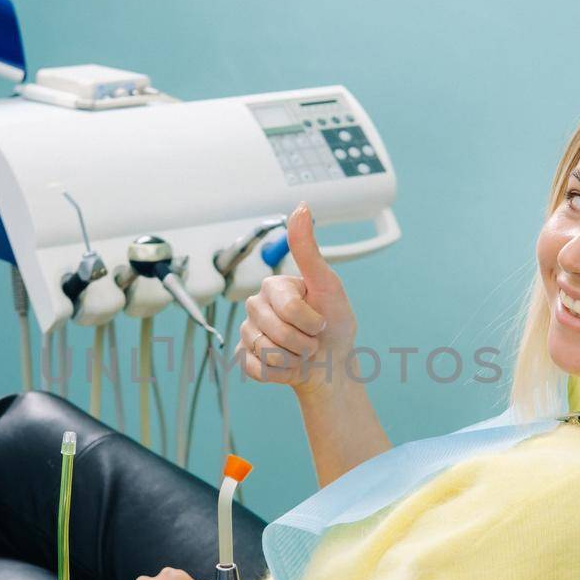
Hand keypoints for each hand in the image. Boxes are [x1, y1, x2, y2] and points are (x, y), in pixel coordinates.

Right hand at [237, 201, 357, 396]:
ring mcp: (248, 333)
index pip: (288, 308)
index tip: (321, 321)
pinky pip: (257, 369)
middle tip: (312, 340)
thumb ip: (308, 249)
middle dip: (303, 343)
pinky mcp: (245, 358)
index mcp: (274, 287)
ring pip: (266, 351)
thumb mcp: (328, 284)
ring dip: (293, 359)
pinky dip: (280, 373)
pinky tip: (288, 366)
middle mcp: (256, 307)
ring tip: (301, 352)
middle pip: (275, 331)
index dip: (311, 322)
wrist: (332, 365)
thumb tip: (301, 206)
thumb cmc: (334, 325)